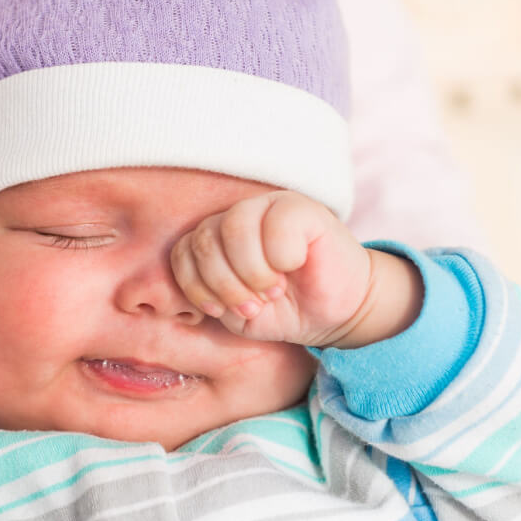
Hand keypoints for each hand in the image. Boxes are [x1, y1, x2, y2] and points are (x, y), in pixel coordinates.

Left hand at [168, 190, 419, 348]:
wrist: (338, 312)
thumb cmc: (285, 311)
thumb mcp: (237, 313)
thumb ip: (211, 296)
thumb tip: (203, 283)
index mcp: (216, 239)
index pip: (182, 252)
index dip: (197, 287)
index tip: (222, 311)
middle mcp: (238, 217)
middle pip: (205, 240)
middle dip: (225, 284)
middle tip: (254, 305)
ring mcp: (269, 207)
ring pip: (234, 228)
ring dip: (251, 272)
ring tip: (273, 291)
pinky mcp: (302, 208)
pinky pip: (276, 223)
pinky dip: (280, 256)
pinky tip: (293, 268)